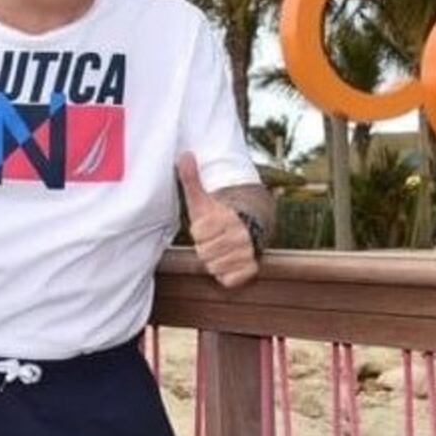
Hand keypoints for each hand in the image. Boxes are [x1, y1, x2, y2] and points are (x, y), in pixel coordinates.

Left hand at [177, 152, 257, 288]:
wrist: (248, 229)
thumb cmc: (218, 216)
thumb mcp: (203, 199)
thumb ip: (191, 178)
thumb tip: (184, 155)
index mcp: (227, 217)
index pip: (198, 233)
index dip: (198, 232)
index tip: (206, 227)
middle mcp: (241, 235)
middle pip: (205, 252)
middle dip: (205, 248)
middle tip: (212, 240)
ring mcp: (247, 253)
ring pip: (214, 266)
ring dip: (213, 261)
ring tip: (220, 250)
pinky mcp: (251, 269)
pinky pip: (228, 279)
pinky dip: (225, 275)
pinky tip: (228, 262)